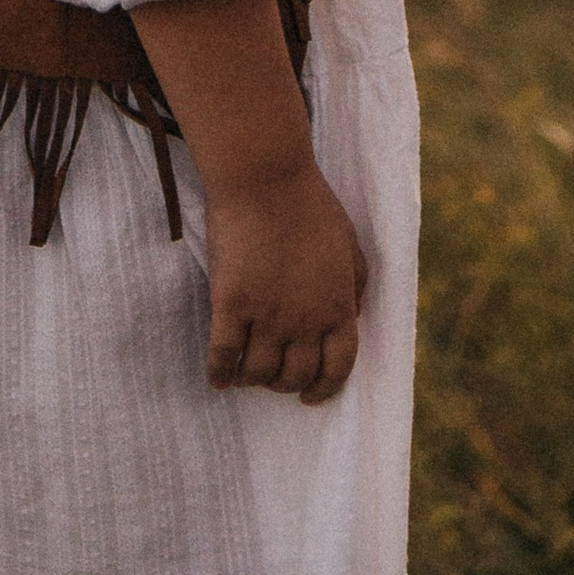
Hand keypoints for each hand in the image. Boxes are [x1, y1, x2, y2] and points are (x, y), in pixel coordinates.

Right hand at [203, 154, 367, 404]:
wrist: (265, 177)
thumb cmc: (309, 202)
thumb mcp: (349, 242)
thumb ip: (356, 283)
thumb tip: (353, 317)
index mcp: (338, 306)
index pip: (338, 368)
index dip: (325, 388)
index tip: (311, 397)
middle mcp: (305, 321)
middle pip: (295, 376)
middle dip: (285, 384)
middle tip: (273, 376)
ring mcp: (267, 316)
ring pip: (259, 372)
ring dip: (253, 379)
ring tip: (245, 373)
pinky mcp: (231, 305)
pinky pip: (224, 354)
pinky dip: (220, 373)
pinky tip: (218, 379)